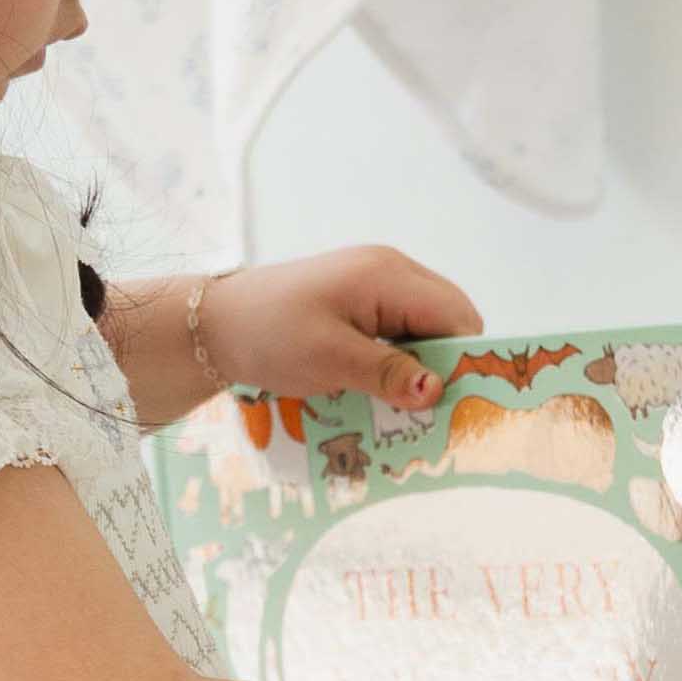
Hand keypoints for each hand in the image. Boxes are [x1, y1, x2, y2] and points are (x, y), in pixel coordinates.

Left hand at [196, 244, 481, 411]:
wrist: (216, 323)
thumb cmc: (270, 335)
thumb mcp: (331, 360)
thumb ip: (388, 373)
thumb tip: (438, 391)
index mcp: (388, 276)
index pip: (457, 315)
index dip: (465, 359)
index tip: (457, 405)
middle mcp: (391, 270)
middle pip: (450, 318)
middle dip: (447, 364)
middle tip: (430, 411)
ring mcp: (377, 281)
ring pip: (428, 326)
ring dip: (424, 365)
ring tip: (407, 404)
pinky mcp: (362, 299)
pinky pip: (402, 328)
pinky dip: (402, 359)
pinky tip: (386, 387)